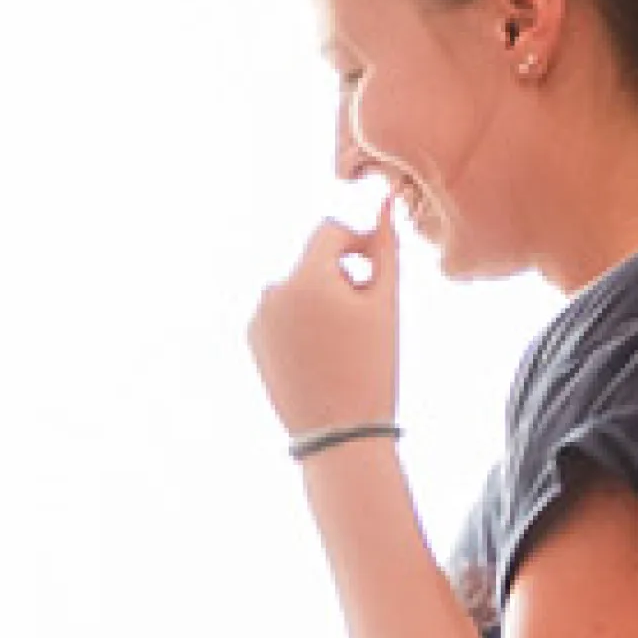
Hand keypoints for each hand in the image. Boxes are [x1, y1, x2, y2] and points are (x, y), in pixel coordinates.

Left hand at [247, 199, 401, 437]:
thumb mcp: (385, 304)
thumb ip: (385, 250)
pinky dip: (301, 320)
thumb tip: (384, 206)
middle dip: (340, 274)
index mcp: (305, 278)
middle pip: (312, 260)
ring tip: (344, 337)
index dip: (357, 241)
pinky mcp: (253, 340)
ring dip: (320, 297)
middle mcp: (272, 292)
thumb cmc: (370, 367)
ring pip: (297, 287)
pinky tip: (321, 352)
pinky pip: (281, 313)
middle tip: (365, 314)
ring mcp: (258, 318)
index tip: (375, 266)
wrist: (339, 431)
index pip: (329, 230)